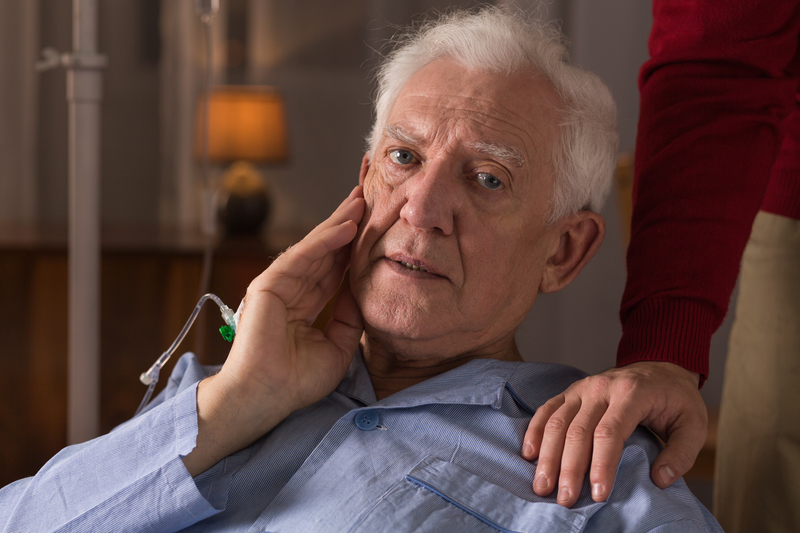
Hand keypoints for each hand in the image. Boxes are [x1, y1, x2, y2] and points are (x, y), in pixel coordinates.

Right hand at [183, 186, 365, 474]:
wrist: (266, 397)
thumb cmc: (297, 381)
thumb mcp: (338, 347)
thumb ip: (350, 319)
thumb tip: (360, 292)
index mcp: (306, 306)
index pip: (334, 270)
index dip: (354, 249)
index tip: (375, 228)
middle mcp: (292, 291)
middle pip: (326, 252)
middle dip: (348, 226)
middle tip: (369, 199)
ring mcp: (279, 285)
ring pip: (315, 248)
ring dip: (339, 224)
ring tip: (362, 202)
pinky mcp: (268, 284)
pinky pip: (302, 257)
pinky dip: (324, 241)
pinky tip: (346, 226)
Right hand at [521, 361, 706, 506]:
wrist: (661, 367)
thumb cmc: (676, 399)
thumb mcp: (694, 424)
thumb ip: (680, 454)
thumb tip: (660, 479)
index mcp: (632, 394)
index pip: (610, 432)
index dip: (602, 465)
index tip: (598, 494)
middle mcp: (602, 387)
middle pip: (578, 430)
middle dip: (569, 468)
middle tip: (564, 499)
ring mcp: (582, 387)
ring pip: (558, 422)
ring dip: (547, 455)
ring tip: (542, 485)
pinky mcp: (571, 391)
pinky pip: (547, 409)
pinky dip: (536, 431)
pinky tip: (529, 454)